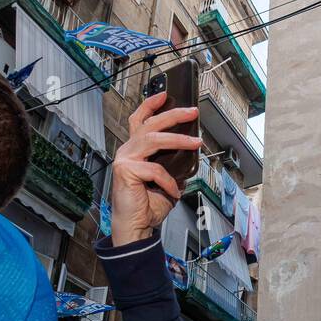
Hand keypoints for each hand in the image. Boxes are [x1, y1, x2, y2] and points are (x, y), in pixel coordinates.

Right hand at [110, 92, 200, 246]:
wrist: (136, 226)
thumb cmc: (147, 205)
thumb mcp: (166, 180)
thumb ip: (173, 166)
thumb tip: (190, 154)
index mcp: (134, 150)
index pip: (139, 121)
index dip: (150, 105)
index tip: (165, 94)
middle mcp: (127, 151)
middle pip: (150, 124)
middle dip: (173, 115)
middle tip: (192, 112)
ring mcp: (124, 159)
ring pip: (154, 140)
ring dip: (178, 139)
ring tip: (196, 142)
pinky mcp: (125, 171)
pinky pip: (155, 170)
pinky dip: (169, 181)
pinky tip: (173, 191)